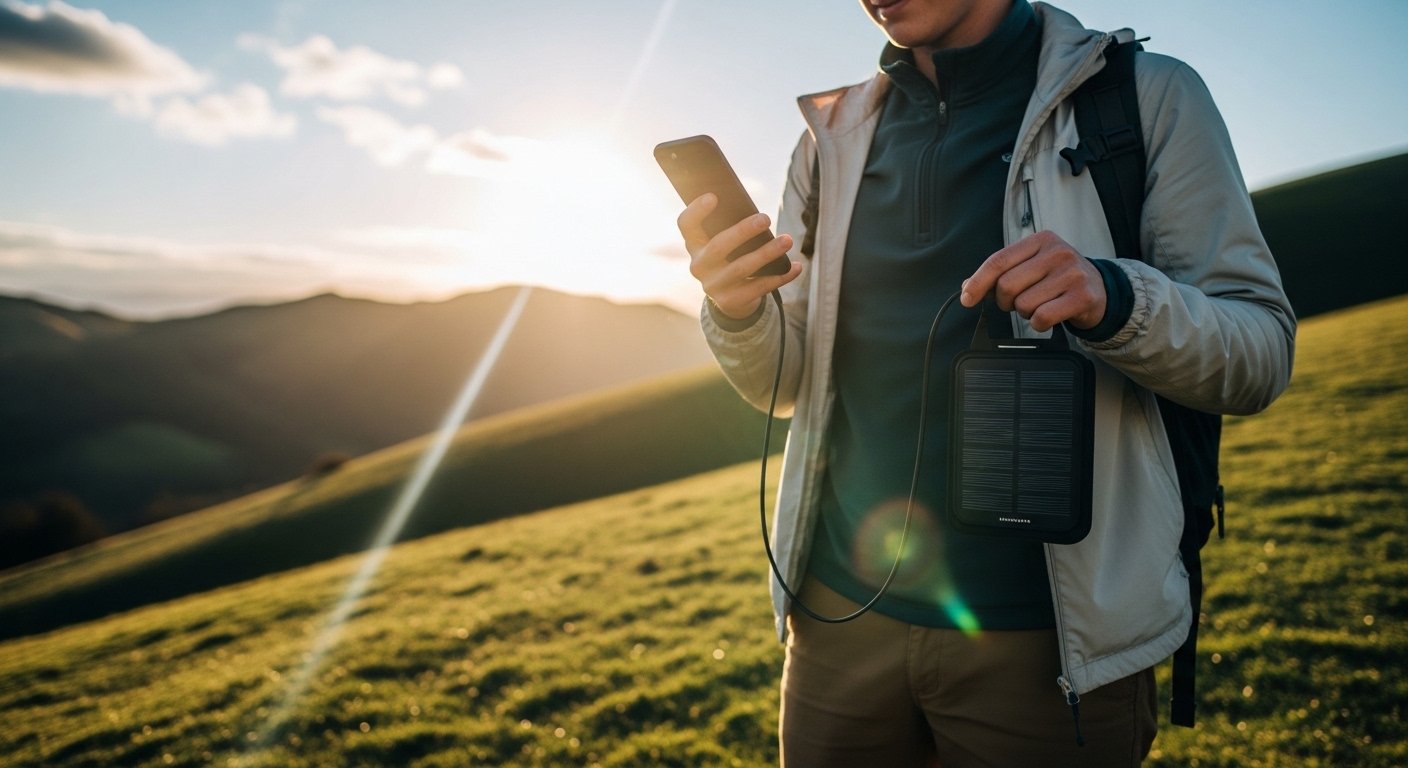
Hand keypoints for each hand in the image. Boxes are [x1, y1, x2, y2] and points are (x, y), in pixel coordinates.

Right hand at [677, 193, 801, 319]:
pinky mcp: (731, 301)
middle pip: (718, 246)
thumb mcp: (725, 243)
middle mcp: (699, 266)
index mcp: (694, 244)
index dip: (696, 210)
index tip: (714, 196)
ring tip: (787, 240)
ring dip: (767, 253)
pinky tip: (796, 267)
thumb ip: (730, 227)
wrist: (731, 298)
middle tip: (766, 218)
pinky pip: (759, 287)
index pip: (686, 224)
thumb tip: (757, 213)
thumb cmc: (732, 257)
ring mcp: (713, 286)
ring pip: (742, 267)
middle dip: (743, 231)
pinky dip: (781, 276)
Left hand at [960, 230, 1105, 331]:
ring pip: (1024, 304)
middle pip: (1006, 285)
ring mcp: (1072, 273)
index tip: (966, 299)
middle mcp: (1057, 252)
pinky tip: (1049, 316)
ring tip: (1041, 305)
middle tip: (1018, 302)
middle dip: (1005, 301)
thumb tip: (968, 287)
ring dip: (1025, 313)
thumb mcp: (1031, 267)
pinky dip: (1039, 324)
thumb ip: (1000, 274)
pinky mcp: (1082, 296)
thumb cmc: (1059, 279)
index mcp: (1040, 240)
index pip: (998, 261)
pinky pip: (1042, 317)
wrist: (1100, 290)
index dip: (978, 282)